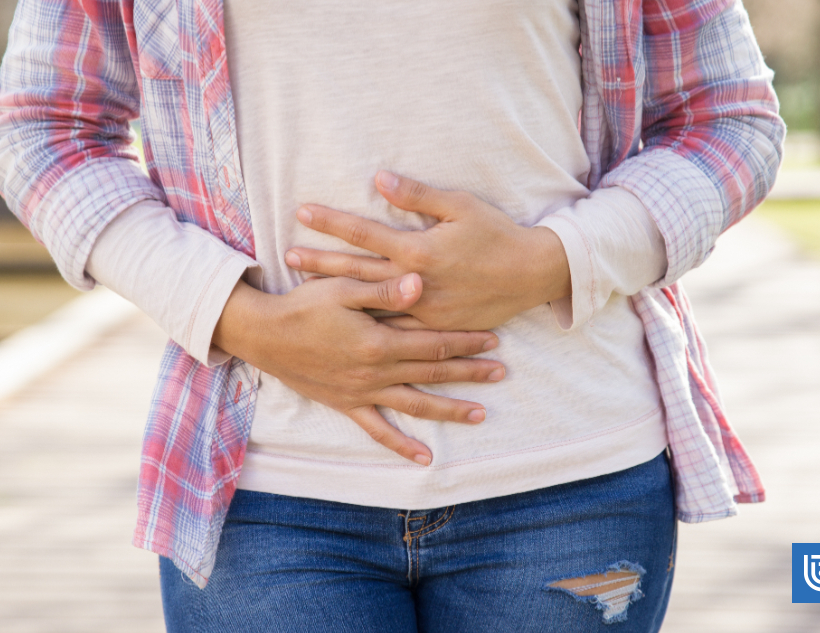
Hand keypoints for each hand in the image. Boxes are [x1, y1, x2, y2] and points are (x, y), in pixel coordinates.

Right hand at [213, 273, 504, 465]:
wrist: (263, 335)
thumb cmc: (302, 305)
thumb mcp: (342, 288)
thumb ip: (383, 289)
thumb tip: (420, 283)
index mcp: (378, 341)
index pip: (433, 342)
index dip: (465, 340)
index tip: (493, 338)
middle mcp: (375, 372)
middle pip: (432, 373)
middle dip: (469, 372)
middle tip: (501, 373)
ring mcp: (362, 392)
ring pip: (415, 404)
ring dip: (449, 409)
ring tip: (480, 414)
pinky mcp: (346, 404)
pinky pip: (378, 430)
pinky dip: (401, 445)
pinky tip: (424, 458)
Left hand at [285, 171, 571, 330]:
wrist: (531, 275)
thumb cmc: (497, 234)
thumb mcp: (460, 206)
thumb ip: (417, 195)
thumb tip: (380, 178)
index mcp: (419, 250)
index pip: (364, 233)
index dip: (332, 221)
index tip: (302, 212)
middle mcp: (415, 283)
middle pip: (356, 271)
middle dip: (320, 262)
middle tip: (288, 256)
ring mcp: (423, 309)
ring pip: (370, 303)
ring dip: (336, 295)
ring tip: (305, 290)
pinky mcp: (434, 327)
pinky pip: (394, 327)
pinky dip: (367, 322)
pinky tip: (345, 321)